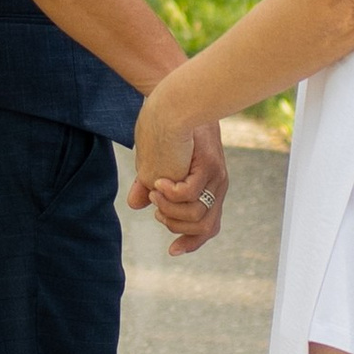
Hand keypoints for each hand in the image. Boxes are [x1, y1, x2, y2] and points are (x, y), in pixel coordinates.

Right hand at [131, 86, 225, 254]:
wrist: (174, 101)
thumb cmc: (162, 128)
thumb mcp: (153, 163)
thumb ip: (146, 186)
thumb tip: (135, 205)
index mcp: (208, 188)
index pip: (208, 228)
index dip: (192, 244)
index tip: (172, 252)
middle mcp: (217, 186)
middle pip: (203, 228)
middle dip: (174, 224)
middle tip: (156, 205)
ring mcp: (215, 176)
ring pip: (197, 216)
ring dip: (170, 209)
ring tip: (156, 190)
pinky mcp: (208, 165)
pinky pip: (192, 194)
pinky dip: (172, 194)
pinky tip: (160, 182)